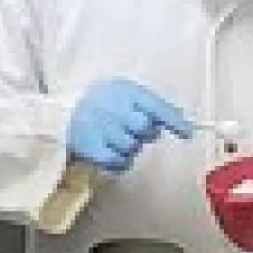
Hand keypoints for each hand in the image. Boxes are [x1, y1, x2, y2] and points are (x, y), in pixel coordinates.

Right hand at [65, 78, 190, 173]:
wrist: (64, 111)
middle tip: (130, 129)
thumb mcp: (128, 95)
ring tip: (115, 138)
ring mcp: (99, 127)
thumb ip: (155, 107)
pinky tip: (110, 151)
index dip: (173, 120)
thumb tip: (185, 125)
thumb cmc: (105, 103)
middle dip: (142, 132)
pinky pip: (117, 162)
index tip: (188, 133)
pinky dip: (118, 161)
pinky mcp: (90, 147)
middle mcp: (111, 106)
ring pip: (130, 147)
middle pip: (144, 128)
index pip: (155, 105)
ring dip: (129, 147)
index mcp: (124, 90)